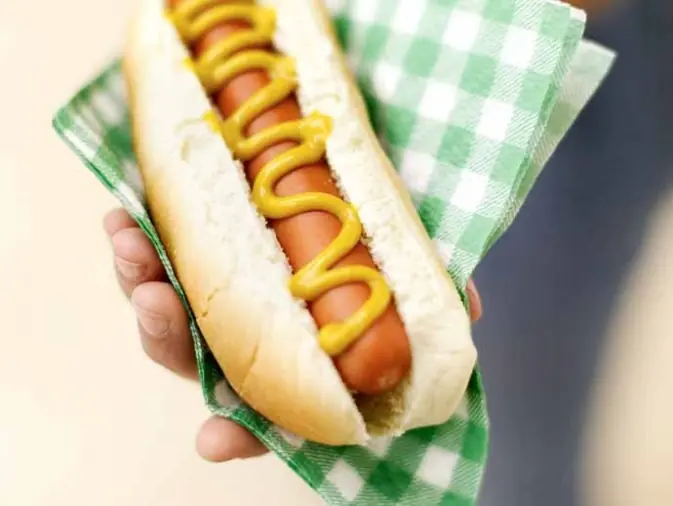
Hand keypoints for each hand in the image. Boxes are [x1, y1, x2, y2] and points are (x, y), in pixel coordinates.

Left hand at [103, 207, 482, 461]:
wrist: (351, 174)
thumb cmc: (379, 239)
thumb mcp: (413, 265)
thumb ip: (435, 292)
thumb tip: (468, 308)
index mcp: (298, 360)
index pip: (267, 413)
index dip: (241, 432)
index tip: (215, 438)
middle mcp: (252, 335)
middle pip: (195, 358)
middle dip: (167, 337)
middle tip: (159, 303)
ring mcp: (222, 290)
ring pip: (169, 304)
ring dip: (140, 281)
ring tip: (128, 238)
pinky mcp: (202, 243)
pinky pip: (161, 248)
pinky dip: (140, 234)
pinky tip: (125, 208)